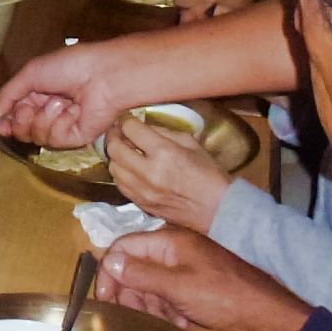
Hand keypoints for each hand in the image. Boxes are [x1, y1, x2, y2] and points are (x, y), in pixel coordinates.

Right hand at [0, 43, 123, 149]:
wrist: (102, 74)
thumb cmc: (70, 66)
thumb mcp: (31, 73)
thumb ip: (9, 94)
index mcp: (37, 95)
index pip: (14, 117)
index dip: (6, 123)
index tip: (1, 124)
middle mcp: (47, 113)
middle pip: (22, 131)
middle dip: (22, 120)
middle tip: (30, 107)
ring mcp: (61, 127)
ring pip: (36, 137)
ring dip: (44, 118)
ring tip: (60, 102)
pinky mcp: (75, 138)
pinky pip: (55, 139)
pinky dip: (61, 123)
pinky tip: (73, 110)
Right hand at [96, 226, 310, 330]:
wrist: (263, 315)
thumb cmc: (222, 296)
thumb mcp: (178, 286)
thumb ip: (142, 274)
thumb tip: (109, 262)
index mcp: (168, 241)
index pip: (124, 248)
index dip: (110, 272)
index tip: (105, 299)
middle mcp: (172, 251)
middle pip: (134, 268)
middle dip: (131, 294)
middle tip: (134, 317)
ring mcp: (183, 269)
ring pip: (148, 285)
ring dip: (150, 305)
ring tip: (164, 321)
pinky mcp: (191, 286)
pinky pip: (165, 295)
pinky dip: (166, 310)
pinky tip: (179, 323)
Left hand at [105, 115, 236, 231]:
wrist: (217, 210)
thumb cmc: (209, 174)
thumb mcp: (192, 144)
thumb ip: (164, 132)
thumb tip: (143, 126)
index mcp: (164, 153)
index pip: (131, 130)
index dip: (126, 121)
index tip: (127, 120)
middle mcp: (148, 172)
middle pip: (115, 149)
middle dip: (114, 136)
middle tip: (118, 131)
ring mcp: (142, 191)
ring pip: (114, 168)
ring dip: (116, 156)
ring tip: (124, 149)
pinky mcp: (141, 204)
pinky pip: (120, 185)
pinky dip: (121, 173)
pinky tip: (129, 168)